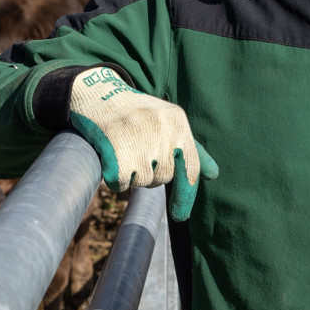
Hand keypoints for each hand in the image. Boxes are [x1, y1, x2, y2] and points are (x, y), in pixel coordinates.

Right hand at [65, 67, 217, 220]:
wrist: (97, 94)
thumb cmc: (136, 113)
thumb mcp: (168, 121)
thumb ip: (191, 148)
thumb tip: (212, 174)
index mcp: (177, 121)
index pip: (190, 166)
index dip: (186, 194)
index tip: (180, 215)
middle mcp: (161, 130)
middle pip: (163, 177)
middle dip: (151, 173)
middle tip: (137, 152)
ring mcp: (139, 142)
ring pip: (143, 182)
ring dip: (132, 175)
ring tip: (123, 149)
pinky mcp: (118, 154)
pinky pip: (121, 184)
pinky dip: (115, 178)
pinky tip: (111, 158)